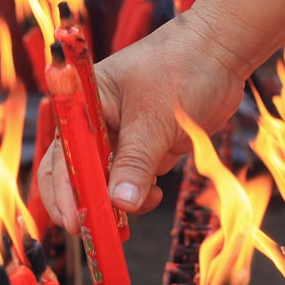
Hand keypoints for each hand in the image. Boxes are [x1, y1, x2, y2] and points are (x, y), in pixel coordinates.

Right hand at [38, 13, 243, 231]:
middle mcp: (96, 122)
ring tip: (141, 207)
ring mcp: (121, 136)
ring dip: (118, 202)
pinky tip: (154, 195)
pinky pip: (133, 180)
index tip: (78, 221)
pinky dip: (140, 194)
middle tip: (100, 233)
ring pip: (106, 182)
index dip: (65, 191)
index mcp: (84, 105)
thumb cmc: (181, 67)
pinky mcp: (145, 146)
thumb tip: (119, 203)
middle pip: (77, 173)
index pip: (63, 155)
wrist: (221, 51)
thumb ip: (135, 162)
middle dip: (87, 203)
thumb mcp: (155, 118)